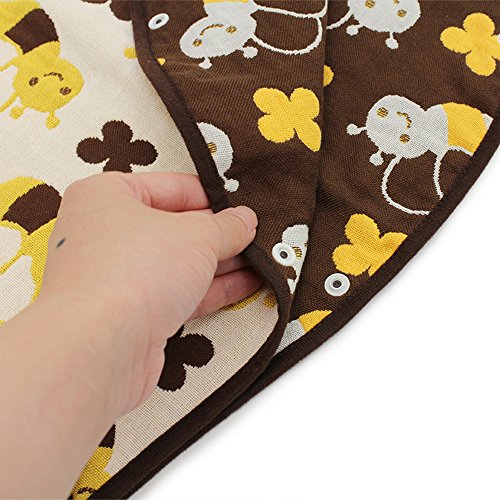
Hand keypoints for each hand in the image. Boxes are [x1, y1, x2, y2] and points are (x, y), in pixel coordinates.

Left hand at [41, 172, 261, 414]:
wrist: (102, 347)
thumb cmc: (131, 272)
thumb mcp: (196, 235)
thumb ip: (225, 226)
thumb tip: (244, 221)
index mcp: (106, 197)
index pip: (168, 186)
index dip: (209, 195)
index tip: (237, 204)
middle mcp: (106, 235)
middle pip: (174, 228)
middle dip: (218, 234)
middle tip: (251, 234)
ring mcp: (118, 277)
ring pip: (178, 264)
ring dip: (220, 264)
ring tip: (258, 260)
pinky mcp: (131, 313)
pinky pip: (178, 294)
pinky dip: (211, 289)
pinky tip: (245, 284)